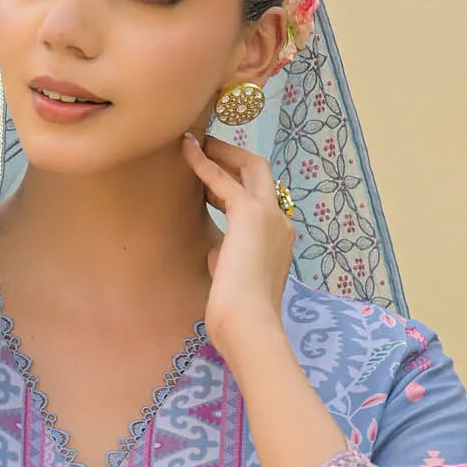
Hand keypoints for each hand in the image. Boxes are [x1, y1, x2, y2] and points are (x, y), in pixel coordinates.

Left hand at [181, 130, 295, 363]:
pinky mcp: (249, 214)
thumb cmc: (239, 314)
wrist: (248, 324)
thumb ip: (228, 261)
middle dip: (235, 157)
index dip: (237, 186)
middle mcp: (281, 222)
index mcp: (280, 240)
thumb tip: (215, 251)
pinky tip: (186, 151)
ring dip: (222, 153)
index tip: (214, 181)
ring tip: (196, 143)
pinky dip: (203, 164)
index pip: (262, 200)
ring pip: (250, 167)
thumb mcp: (235, 281)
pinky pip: (223, 180)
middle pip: (262, 174)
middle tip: (209, 146)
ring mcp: (269, 215)